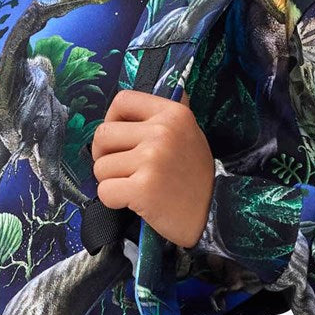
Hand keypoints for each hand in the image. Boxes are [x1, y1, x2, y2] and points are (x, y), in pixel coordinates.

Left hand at [92, 87, 214, 249]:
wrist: (214, 214)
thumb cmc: (195, 176)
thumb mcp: (189, 134)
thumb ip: (162, 117)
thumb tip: (130, 102)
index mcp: (173, 113)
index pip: (123, 100)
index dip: (111, 119)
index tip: (119, 138)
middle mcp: (163, 132)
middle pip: (103, 135)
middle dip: (104, 156)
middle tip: (123, 170)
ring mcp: (152, 159)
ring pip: (100, 166)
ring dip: (111, 181)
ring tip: (135, 187)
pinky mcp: (143, 188)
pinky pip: (104, 190)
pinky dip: (113, 200)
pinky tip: (134, 202)